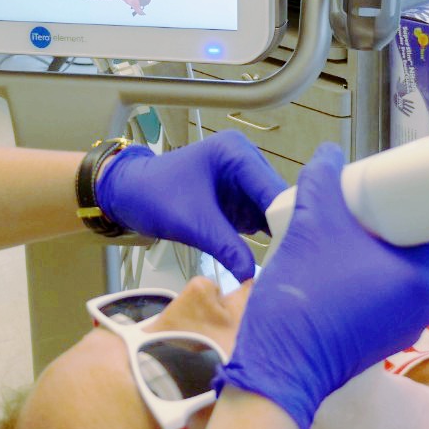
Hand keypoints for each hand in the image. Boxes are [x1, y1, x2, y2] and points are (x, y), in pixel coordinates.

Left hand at [95, 131, 287, 284]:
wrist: (127, 195)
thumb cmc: (153, 196)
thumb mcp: (193, 223)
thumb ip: (226, 246)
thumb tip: (253, 275)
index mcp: (236, 153)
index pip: (272, 187)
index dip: (287, 217)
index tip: (300, 249)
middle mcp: (246, 162)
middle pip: (277, 199)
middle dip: (285, 228)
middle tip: (296, 261)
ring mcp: (243, 181)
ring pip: (272, 212)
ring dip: (277, 235)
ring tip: (289, 262)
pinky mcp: (238, 199)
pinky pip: (259, 220)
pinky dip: (264, 238)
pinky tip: (275, 258)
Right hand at [212, 144, 428, 428]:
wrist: (279, 368)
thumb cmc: (304, 300)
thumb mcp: (311, 224)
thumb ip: (322, 181)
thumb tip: (330, 154)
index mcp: (423, 277)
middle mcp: (425, 303)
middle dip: (426, 217)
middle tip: (404, 189)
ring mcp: (407, 324)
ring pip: (418, 271)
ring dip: (402, 245)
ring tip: (373, 219)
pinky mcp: (385, 335)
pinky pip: (398, 291)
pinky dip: (386, 270)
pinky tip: (357, 255)